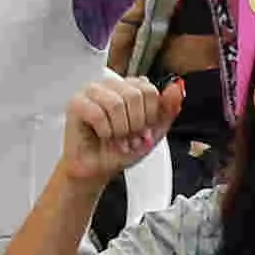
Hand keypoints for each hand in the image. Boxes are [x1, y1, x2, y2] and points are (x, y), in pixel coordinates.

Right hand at [56, 73, 172, 187]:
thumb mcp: (154, 131)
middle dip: (135, 125)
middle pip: (134, 95)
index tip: (143, 130)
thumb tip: (177, 87)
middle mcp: (111, 85)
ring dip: (120, 130)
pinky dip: (105, 132)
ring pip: (116, 104)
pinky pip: (97, 114)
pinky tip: (102, 136)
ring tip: (116, 139)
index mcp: (130, 87)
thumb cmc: (120, 149)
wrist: (98, 169)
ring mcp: (92, 92)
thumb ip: (168, 109)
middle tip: (129, 137)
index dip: (149, 116)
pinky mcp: (76, 103)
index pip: (149, 89)